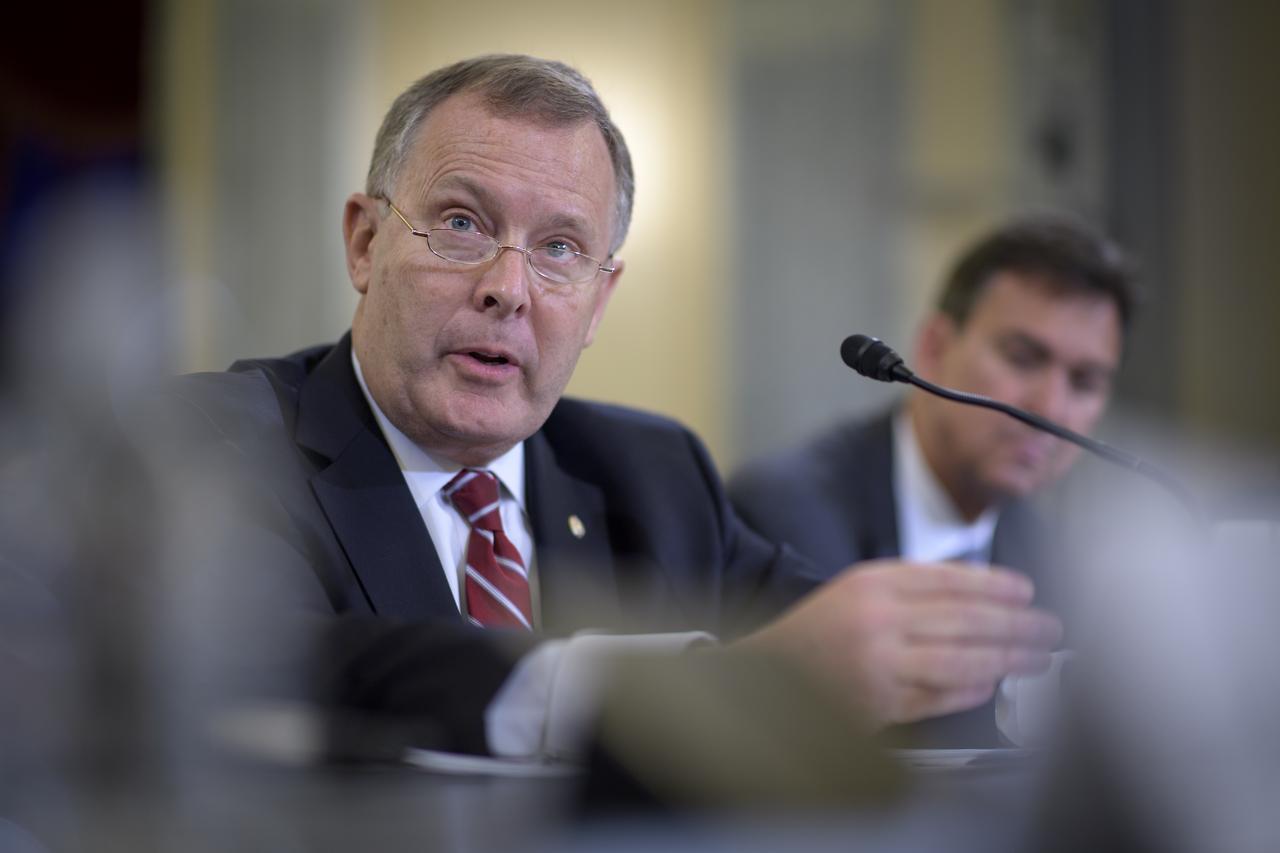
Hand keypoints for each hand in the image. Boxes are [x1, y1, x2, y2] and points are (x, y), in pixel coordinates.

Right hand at [734, 560, 1061, 726]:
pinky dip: (968, 691)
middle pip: (963, 620)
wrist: (767, 672)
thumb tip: (979, 589)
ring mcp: (878, 666)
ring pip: (958, 660)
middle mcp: (877, 622)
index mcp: (872, 585)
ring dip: (1004, 659)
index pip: (948, 581)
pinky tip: (989, 683)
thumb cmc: (818, 631)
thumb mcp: (857, 587)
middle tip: (1047, 627)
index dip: (994, 585)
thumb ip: (912, 584)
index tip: (1025, 592)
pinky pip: (936, 697)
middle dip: (1014, 625)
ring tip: (1034, 657)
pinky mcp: (878, 705)